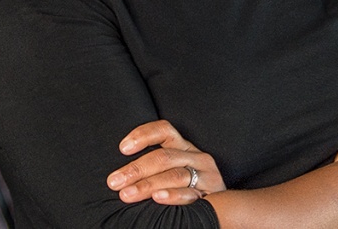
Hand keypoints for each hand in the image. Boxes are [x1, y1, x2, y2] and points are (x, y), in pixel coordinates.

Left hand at [106, 119, 226, 204]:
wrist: (223, 207)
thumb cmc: (187, 188)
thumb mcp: (172, 170)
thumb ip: (153, 168)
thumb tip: (119, 174)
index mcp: (183, 147)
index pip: (164, 130)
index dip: (143, 135)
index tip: (122, 148)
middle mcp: (196, 157)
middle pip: (164, 157)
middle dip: (136, 169)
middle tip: (114, 182)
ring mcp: (206, 175)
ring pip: (175, 175)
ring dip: (148, 185)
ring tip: (127, 194)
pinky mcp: (211, 194)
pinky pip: (190, 194)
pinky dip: (173, 196)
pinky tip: (157, 198)